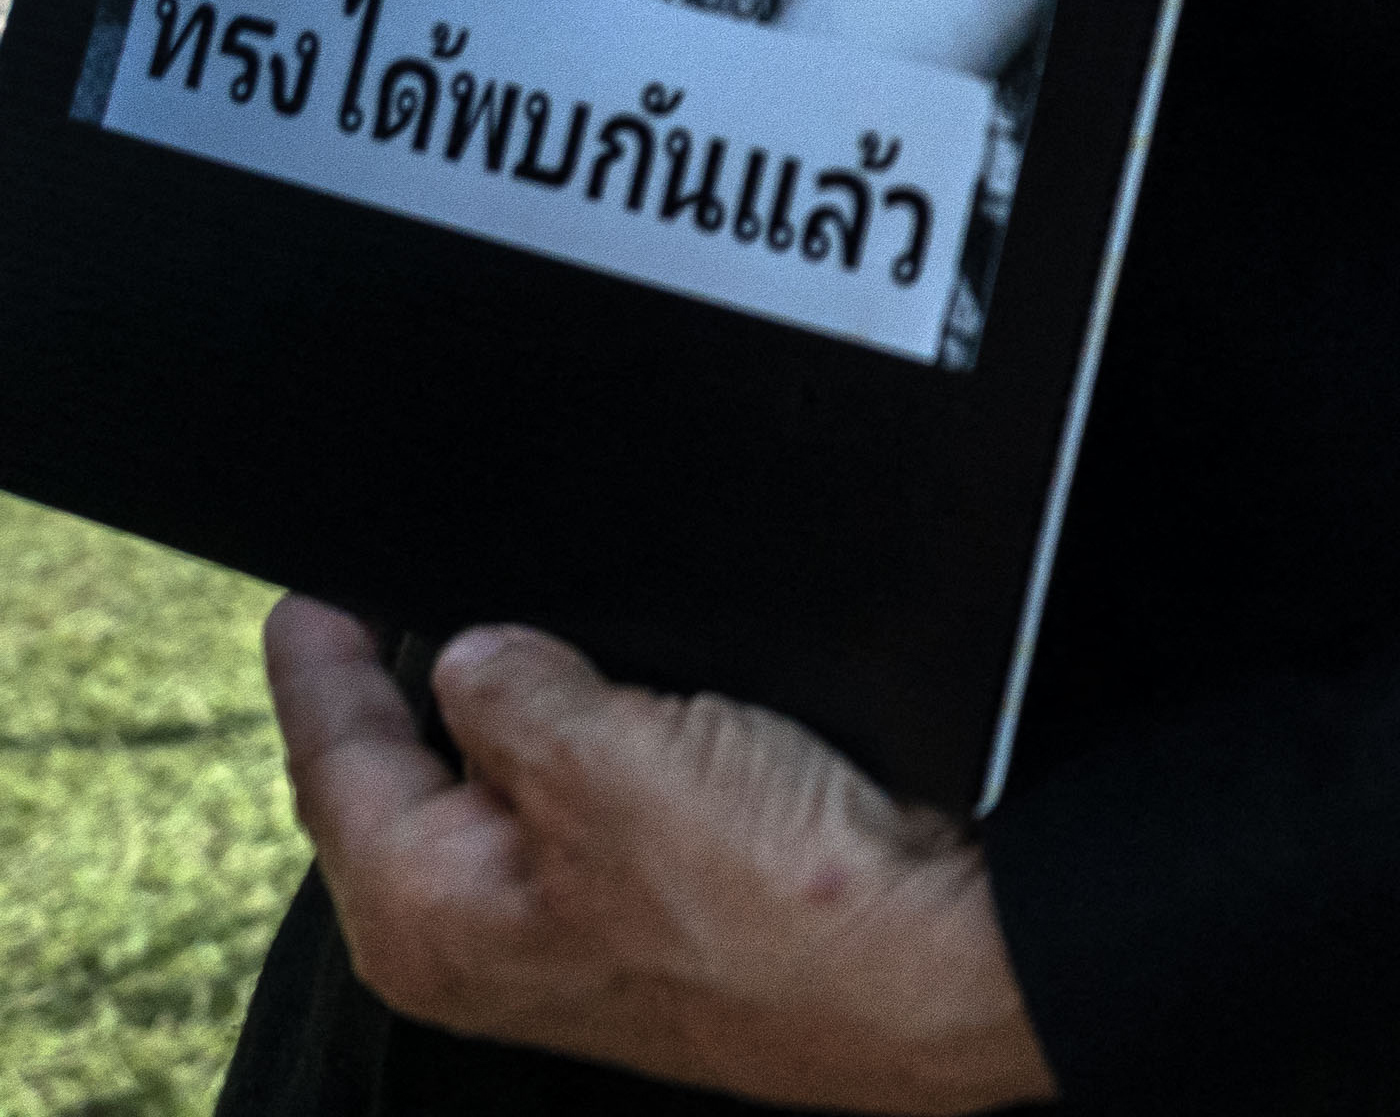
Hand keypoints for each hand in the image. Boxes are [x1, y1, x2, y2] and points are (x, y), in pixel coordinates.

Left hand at [264, 600, 1051, 1110]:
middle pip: (403, 787)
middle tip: (391, 602)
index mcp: (427, 911)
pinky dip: (586, 748)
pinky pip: (583, 807)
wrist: (922, 969)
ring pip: (500, 793)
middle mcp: (477, 936)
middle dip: (400, 694)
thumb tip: (475, 657)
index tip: (306, 602)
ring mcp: (565, 930)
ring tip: (514, 634)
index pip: (336, 767)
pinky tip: (616, 702)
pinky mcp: (649, 913)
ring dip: (510, 715)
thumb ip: (512, 690)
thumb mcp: (609, 759)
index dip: (319, 671)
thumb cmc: (769, 900)